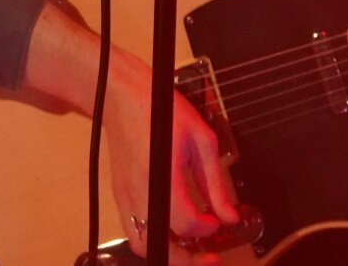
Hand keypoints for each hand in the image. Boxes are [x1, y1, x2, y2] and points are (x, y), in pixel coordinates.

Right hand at [104, 47, 238, 263]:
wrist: (125, 97)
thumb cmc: (163, 111)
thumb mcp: (201, 139)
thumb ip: (215, 181)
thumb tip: (228, 214)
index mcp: (161, 175)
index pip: (185, 222)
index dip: (207, 228)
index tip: (217, 221)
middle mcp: (138, 192)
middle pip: (160, 246)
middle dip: (188, 260)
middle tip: (209, 258)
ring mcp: (124, 197)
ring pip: (143, 246)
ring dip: (168, 255)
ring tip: (191, 253)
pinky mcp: (119, 197)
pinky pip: (134, 233)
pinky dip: (153, 242)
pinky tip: (171, 235)